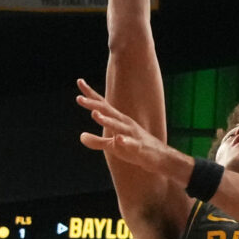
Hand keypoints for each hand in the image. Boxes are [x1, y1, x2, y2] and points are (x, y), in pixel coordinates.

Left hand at [75, 80, 191, 181]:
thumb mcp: (112, 146)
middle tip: (78, 98)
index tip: (79, 81)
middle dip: (93, 104)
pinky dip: (125, 141)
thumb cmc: (135, 148)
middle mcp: (124, 123)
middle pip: (107, 111)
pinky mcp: (138, 147)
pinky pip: (131, 143)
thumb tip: (81, 136)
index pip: (102, 104)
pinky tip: (118, 139)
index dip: (90, 94)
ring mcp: (132, 134)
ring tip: (95, 114)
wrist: (159, 157)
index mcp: (117, 120)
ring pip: (117, 125)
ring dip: (106, 120)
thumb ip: (96, 141)